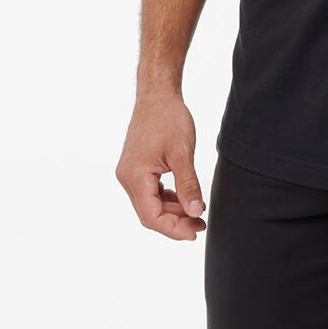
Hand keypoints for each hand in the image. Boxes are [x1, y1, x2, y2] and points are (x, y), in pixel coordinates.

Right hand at [117, 94, 207, 240]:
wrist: (157, 96)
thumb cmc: (168, 119)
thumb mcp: (183, 154)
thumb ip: (189, 185)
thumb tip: (195, 211)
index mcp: (135, 176)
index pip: (151, 216)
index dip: (173, 229)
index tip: (194, 231)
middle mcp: (127, 178)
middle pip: (149, 213)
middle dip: (175, 222)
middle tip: (200, 224)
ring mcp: (129, 173)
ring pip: (150, 204)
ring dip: (172, 212)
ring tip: (196, 212)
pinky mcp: (135, 169)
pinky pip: (150, 192)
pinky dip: (167, 199)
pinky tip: (184, 199)